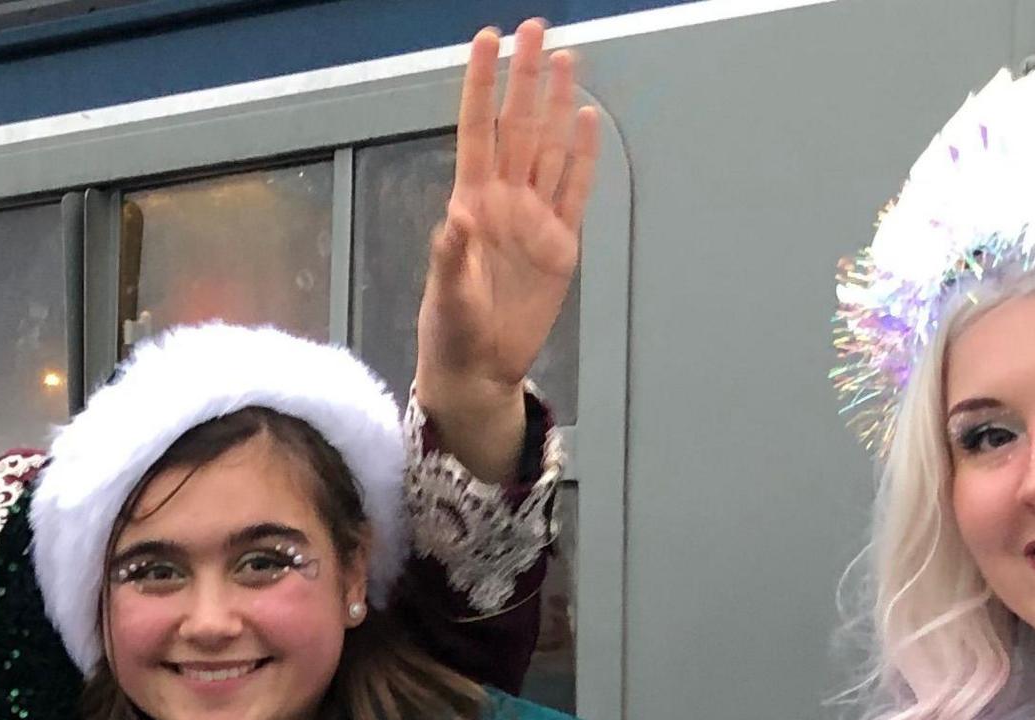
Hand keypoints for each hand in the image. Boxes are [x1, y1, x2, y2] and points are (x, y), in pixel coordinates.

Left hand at [413, 19, 596, 482]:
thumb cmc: (451, 334)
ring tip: (564, 59)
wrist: (480, 369)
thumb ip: (452, 258)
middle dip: (525, 78)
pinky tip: (587, 119)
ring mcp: (534, 218)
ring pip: (549, 148)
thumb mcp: (447, 299)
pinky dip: (583, 155)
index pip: (477, 129)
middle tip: (534, 28)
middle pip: (518, 126)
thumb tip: (458, 220)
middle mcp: (504, 201)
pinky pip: (574, 189)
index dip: (481, 85)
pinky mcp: (560, 243)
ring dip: (557, 104)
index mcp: (472, 203)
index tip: (486, 40)